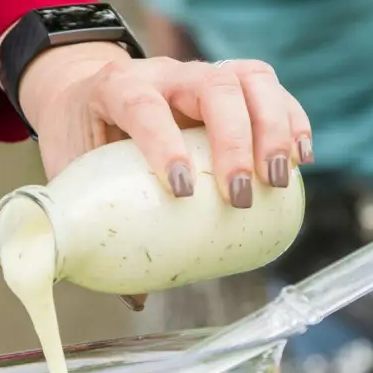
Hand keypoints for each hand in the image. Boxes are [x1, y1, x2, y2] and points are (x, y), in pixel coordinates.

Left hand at [17, 43, 313, 204]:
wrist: (84, 92)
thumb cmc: (79, 135)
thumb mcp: (70, 171)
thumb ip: (92, 226)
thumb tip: (137, 299)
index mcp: (116, 88)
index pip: (144, 106)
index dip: (164, 144)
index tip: (181, 191)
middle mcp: (164, 73)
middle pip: (213, 87)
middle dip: (234, 142)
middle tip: (240, 197)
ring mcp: (201, 73)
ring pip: (250, 80)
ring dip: (273, 128)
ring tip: (279, 180)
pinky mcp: (231, 81)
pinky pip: (269, 88)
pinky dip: (292, 119)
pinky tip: (302, 157)